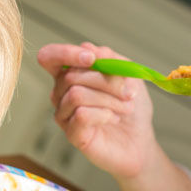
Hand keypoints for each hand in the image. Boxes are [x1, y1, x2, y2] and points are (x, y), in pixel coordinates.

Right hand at [36, 42, 156, 178]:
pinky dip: (103, 113)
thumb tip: (87, 48)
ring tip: (126, 107)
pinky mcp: (72, 134)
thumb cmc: (132, 109)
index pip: (50, 57)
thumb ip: (109, 59)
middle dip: (105, 80)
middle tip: (128, 92)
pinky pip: (80, 115)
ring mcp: (64, 115)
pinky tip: (113, 118)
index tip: (92, 58)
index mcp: (70, 74)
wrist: (140, 142)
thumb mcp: (128, 75)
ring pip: (76, 94)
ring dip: (108, 98)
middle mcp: (61, 93)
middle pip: (70, 76)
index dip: (65, 53)